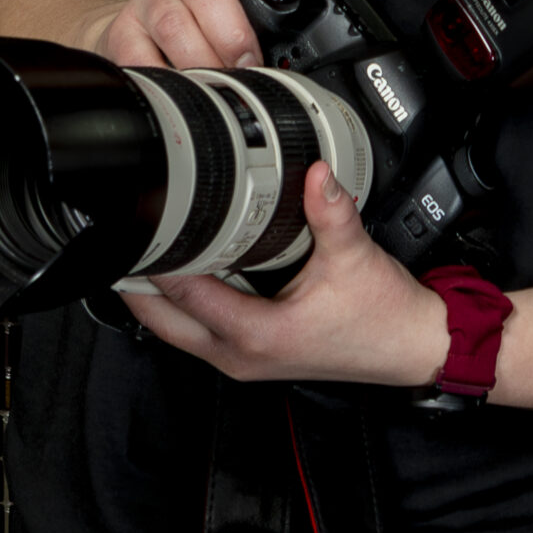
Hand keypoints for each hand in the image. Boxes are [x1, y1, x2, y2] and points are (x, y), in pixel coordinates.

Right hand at [88, 0, 300, 70]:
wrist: (139, 24)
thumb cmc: (201, 19)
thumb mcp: (238, 8)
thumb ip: (265, 24)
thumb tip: (292, 67)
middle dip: (231, 33)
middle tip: (248, 63)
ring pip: (172, 22)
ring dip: (200, 58)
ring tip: (218, 82)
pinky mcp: (123, 29)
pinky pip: (138, 53)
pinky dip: (162, 76)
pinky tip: (180, 88)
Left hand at [123, 162, 451, 389]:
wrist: (411, 347)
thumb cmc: (382, 316)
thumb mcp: (354, 257)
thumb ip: (331, 212)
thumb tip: (316, 172)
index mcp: (258, 335)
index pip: (187, 295)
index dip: (157, 261)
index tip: (140, 230)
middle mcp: (242, 356)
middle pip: (164, 323)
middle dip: (137, 286)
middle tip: (121, 243)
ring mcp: (245, 360)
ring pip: (178, 332)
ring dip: (157, 298)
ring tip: (143, 253)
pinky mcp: (254, 355)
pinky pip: (200, 331)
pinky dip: (184, 305)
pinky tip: (185, 273)